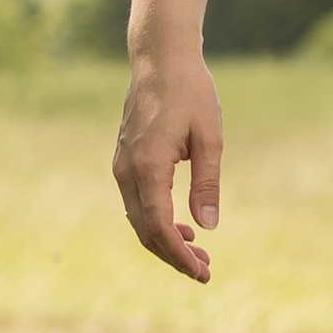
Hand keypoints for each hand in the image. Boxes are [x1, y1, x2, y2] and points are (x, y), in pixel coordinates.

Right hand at [115, 0, 225, 281]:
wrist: (160, 60)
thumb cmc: (191, 93)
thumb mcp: (210, 138)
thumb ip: (207, 183)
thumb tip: (208, 227)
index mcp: (148, 166)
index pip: (160, 227)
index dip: (180, 256)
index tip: (202, 273)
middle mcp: (127, 171)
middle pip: (144, 231)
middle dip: (173, 256)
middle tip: (205, 270)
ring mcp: (121, 166)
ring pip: (137, 220)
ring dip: (164, 241)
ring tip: (197, 253)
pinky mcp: (124, 161)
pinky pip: (136, 203)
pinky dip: (155, 222)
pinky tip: (181, 227)